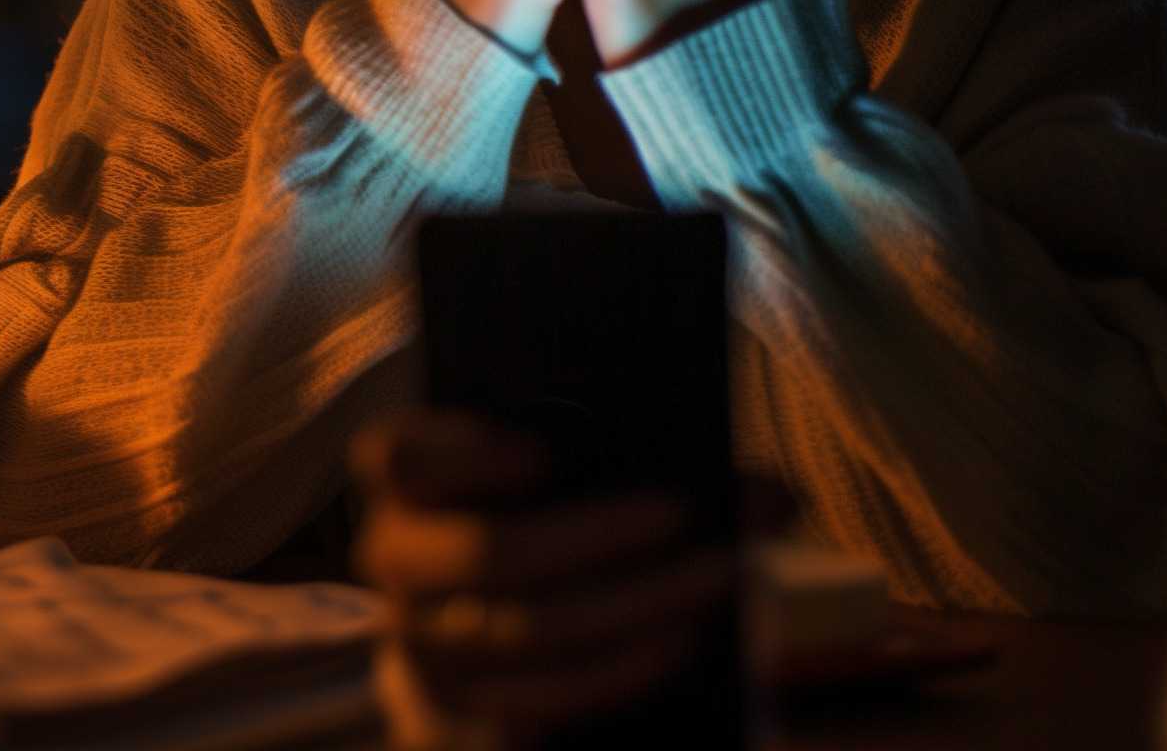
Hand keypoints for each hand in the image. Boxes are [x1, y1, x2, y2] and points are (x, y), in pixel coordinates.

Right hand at [351, 408, 737, 748]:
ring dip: (635, 603)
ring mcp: (422, 644)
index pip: (397, 458)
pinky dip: (622, 668)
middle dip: (595, 536)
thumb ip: (632, 462)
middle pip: (488, 552)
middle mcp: (395, 561)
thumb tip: (770, 494)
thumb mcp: (553, 479)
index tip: (541, 452)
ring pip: (529, 631)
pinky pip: (545, 700)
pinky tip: (681, 639)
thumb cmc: (533, 527)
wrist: (471, 635)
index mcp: (405, 484)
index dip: (464, 455)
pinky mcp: (461, 713)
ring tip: (715, 577)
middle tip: (681, 515)